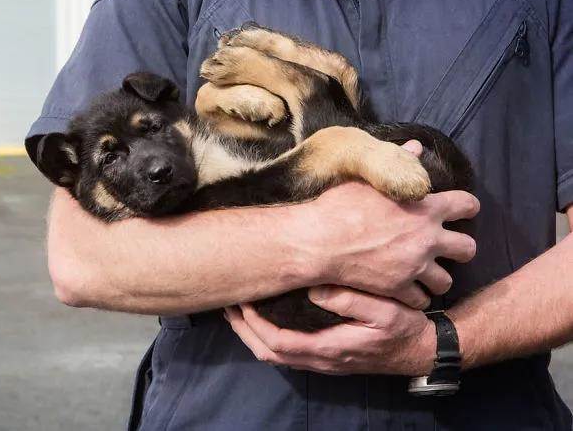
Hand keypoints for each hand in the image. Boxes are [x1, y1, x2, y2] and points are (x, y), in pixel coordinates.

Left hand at [225, 286, 435, 375]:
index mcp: (330, 348)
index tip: (242, 302)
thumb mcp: (385, 310)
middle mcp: (321, 360)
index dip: (255, 324)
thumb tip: (315, 290)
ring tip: (239, 312)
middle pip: (268, 353)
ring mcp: (323, 362)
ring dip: (253, 335)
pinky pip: (288, 353)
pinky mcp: (327, 358)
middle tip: (228, 305)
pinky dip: (269, 338)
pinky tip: (265, 321)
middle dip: (244, 331)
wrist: (422, 351)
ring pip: (276, 356)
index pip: (279, 341)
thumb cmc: (406, 329)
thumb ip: (350, 300)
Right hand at [294, 141, 479, 308]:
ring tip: (427, 274)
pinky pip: (420, 301)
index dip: (467, 207)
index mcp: (425, 207)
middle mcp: (427, 238)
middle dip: (461, 248)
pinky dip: (415, 297)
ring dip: (438, 277)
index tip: (462, 211)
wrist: (319, 241)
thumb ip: (398, 163)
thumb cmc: (340, 205)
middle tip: (447, 247)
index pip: (467, 205)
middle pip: (468, 249)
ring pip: (446, 281)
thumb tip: (415, 148)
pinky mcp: (398, 288)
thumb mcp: (370, 178)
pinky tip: (407, 290)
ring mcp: (414, 266)